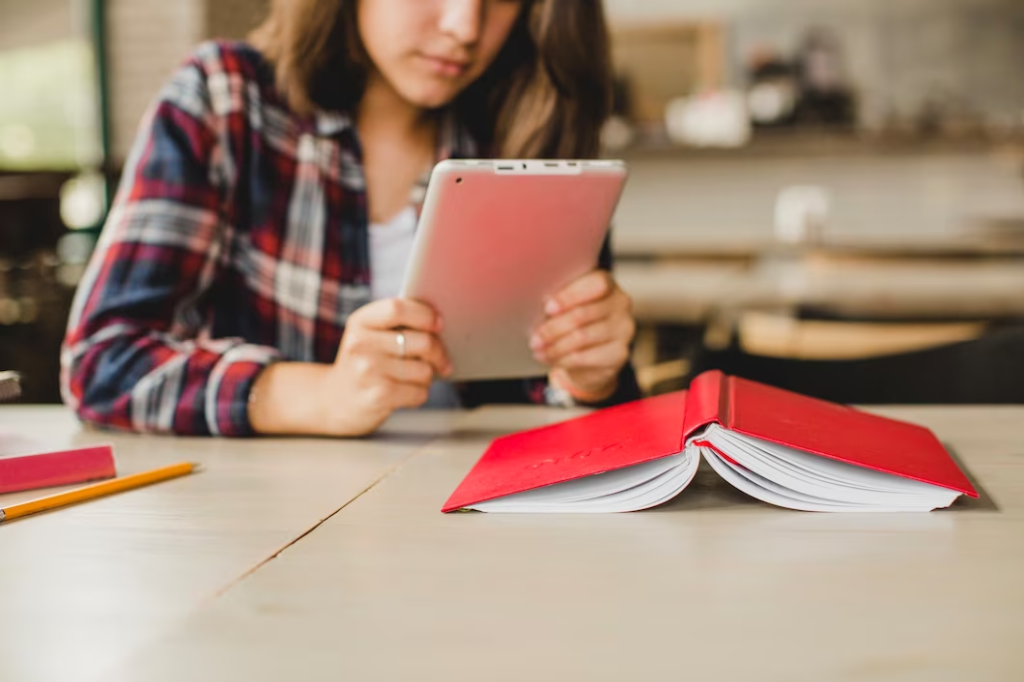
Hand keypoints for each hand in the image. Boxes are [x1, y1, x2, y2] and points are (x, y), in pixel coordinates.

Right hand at [249, 298, 451, 436]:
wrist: (333, 401)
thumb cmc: (363, 364)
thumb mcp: (369, 336)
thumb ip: (396, 324)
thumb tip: (441, 324)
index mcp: (360, 322)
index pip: (398, 308)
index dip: (425, 315)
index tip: (438, 324)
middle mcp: (361, 344)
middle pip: (423, 341)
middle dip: (439, 352)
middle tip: (441, 360)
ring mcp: (368, 370)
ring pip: (425, 370)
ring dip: (427, 377)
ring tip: (414, 378)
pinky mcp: (378, 396)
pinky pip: (420, 392)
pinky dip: (419, 395)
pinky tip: (405, 394)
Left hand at [530, 270, 634, 401]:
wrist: (590, 356)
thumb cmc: (573, 321)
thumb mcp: (565, 305)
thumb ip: (557, 300)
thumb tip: (538, 305)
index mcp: (607, 284)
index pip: (596, 284)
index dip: (570, 295)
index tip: (547, 307)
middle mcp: (621, 303)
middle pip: (583, 313)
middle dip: (553, 327)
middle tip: (534, 337)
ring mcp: (624, 329)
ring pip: (582, 336)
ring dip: (555, 345)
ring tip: (537, 349)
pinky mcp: (620, 353)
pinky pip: (585, 357)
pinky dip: (562, 359)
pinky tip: (549, 359)